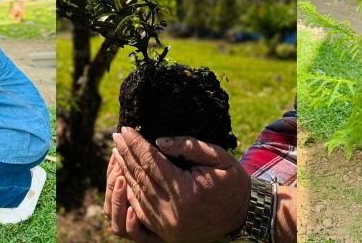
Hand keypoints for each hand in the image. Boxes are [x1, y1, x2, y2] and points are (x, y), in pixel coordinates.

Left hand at [112, 127, 250, 242]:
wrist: (244, 216)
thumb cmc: (233, 183)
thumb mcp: (219, 157)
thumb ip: (190, 147)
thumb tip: (159, 141)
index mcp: (186, 191)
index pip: (151, 162)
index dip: (136, 144)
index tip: (125, 130)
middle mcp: (172, 210)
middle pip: (140, 177)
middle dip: (126, 154)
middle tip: (117, 137)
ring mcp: (167, 225)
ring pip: (137, 194)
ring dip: (125, 171)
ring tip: (118, 152)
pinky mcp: (166, 233)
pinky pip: (141, 210)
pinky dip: (131, 192)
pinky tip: (126, 177)